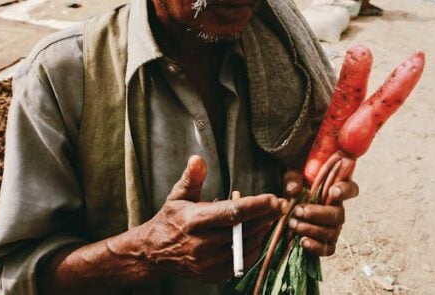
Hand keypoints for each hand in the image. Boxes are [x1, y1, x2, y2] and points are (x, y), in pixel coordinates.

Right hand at [131, 156, 280, 281]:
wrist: (154, 253)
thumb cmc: (170, 220)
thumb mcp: (178, 196)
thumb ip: (191, 179)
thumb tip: (197, 160)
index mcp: (194, 221)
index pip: (231, 213)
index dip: (255, 206)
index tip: (274, 199)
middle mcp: (201, 244)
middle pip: (243, 231)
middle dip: (265, 217)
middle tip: (280, 206)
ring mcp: (207, 262)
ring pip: (245, 247)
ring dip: (261, 232)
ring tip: (269, 218)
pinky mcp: (212, 274)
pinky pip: (242, 263)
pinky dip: (253, 249)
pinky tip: (256, 235)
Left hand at [282, 168, 358, 256]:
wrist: (289, 212)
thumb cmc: (295, 190)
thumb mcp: (291, 178)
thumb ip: (292, 180)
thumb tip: (293, 190)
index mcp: (335, 190)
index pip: (351, 189)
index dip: (345, 191)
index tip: (333, 191)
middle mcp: (338, 210)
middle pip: (339, 215)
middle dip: (318, 214)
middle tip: (299, 211)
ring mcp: (334, 228)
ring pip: (332, 232)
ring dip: (311, 229)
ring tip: (293, 224)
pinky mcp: (327, 244)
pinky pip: (328, 249)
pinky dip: (315, 246)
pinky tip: (302, 241)